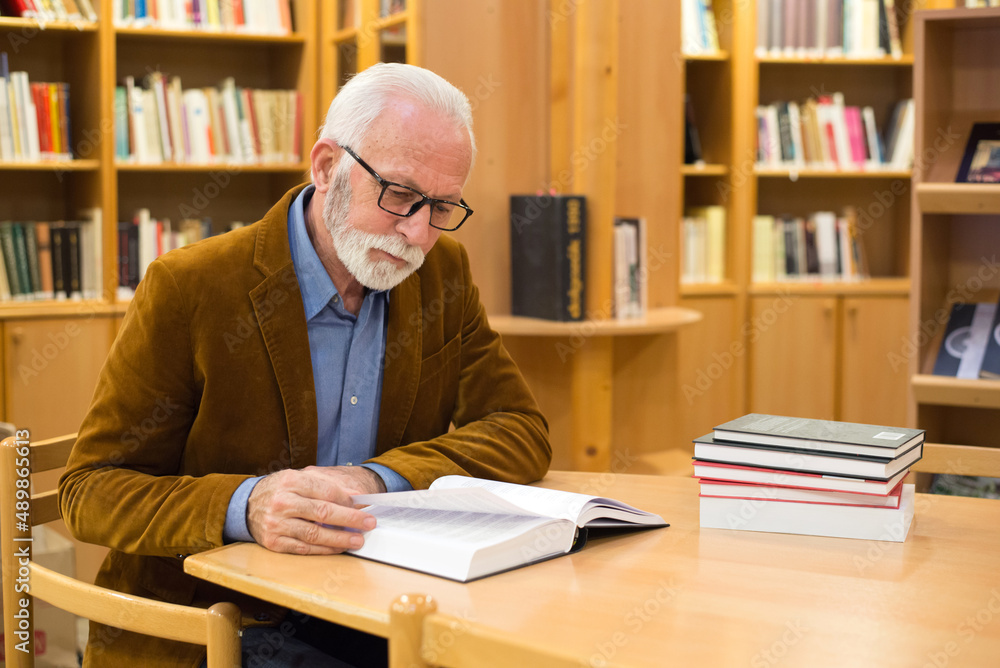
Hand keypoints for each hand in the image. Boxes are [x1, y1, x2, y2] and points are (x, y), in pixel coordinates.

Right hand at [247, 466, 386, 554]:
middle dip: (350, 519)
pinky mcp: (273, 542)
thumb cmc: (279, 490)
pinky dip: (323, 549)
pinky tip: (338, 548)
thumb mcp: (300, 478)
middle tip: (369, 523)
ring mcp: (276, 523)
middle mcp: (282, 502)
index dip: (349, 500)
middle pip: (323, 512)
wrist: (246, 505)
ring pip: (314, 534)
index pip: (326, 492)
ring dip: (340, 538)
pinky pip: (304, 548)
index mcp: (290, 480)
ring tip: (357, 540)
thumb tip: (355, 495)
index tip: (365, 505)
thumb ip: (327, 484)